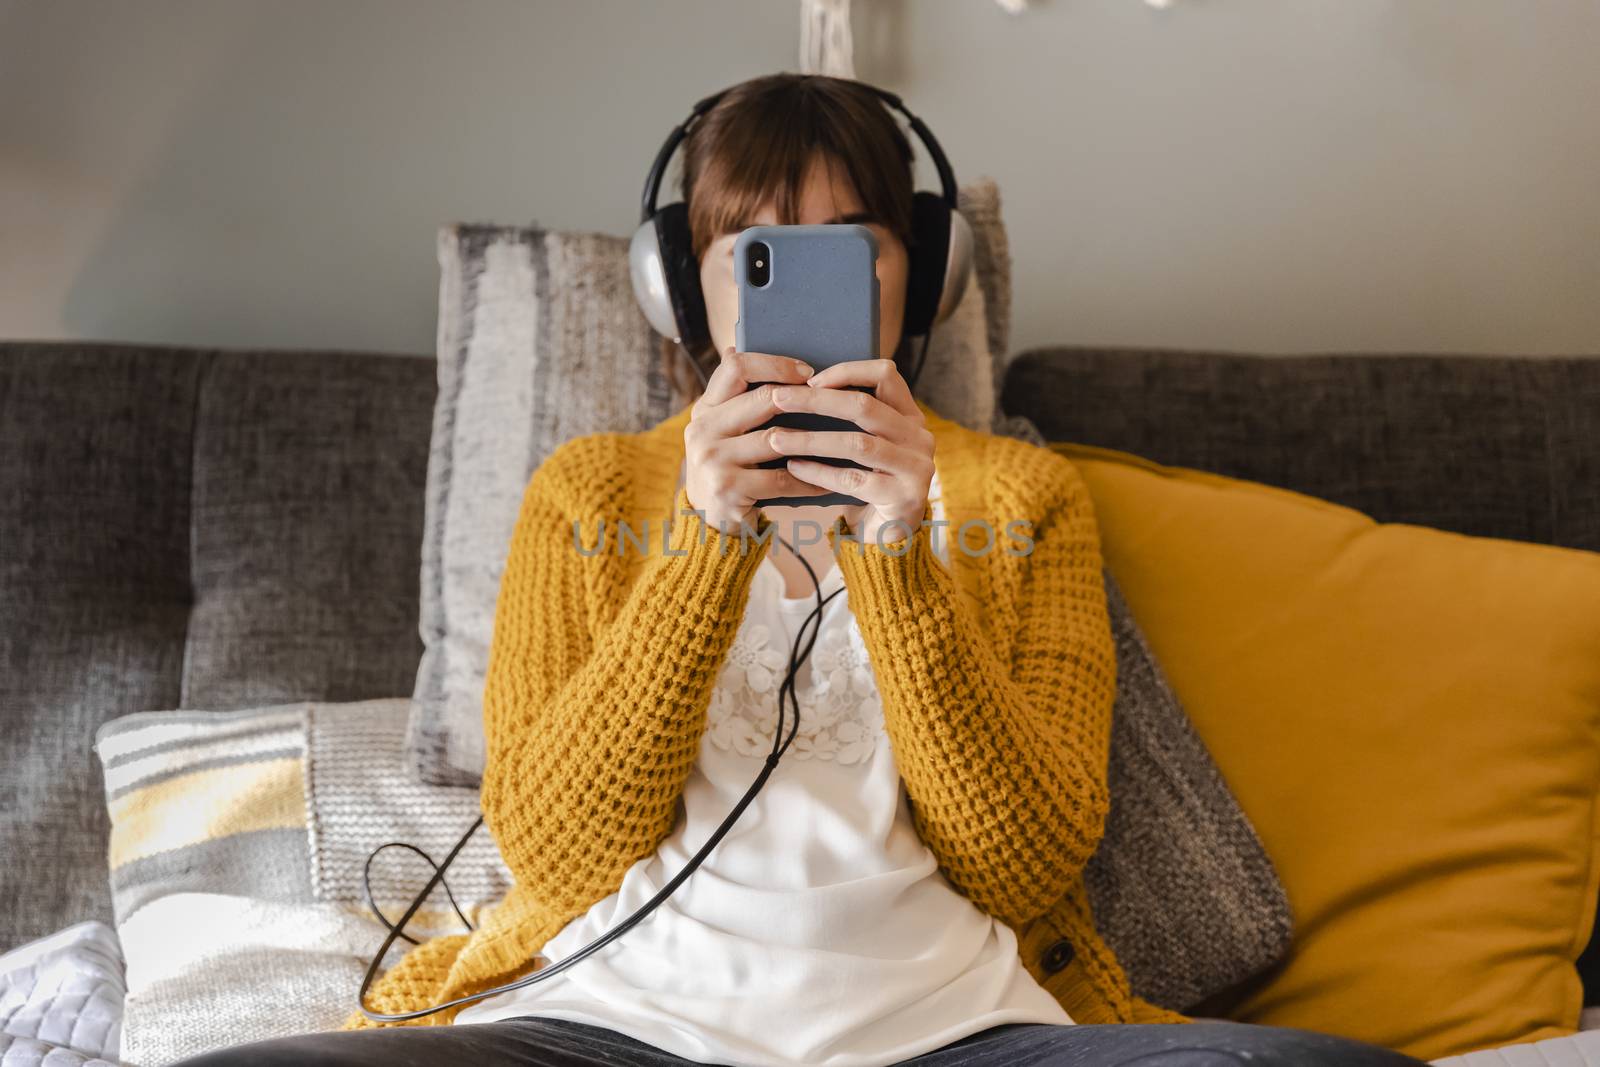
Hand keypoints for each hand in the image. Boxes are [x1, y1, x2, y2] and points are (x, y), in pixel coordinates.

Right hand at [683, 345, 829, 531]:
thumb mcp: (722, 430)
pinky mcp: (728, 489)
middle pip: (762, 399)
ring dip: (815, 440)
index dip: (775, 364)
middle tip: (836, 400)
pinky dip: (810, 479)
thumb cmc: (727, 468)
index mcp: (704, 408)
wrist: (707, 522)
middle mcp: (702, 429)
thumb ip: (734, 397)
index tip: (807, 371)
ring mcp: (713, 460)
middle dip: (805, 398)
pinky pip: (782, 479)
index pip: (736, 367)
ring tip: (843, 437)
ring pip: (776, 439)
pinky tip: (831, 480)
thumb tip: (737, 346)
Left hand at [765, 358, 934, 544]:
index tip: (808, 379)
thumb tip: (795, 388)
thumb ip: (851, 419)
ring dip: (811, 439)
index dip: (846, 371)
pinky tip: (794, 468)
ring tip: (776, 439)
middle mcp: (920, 437)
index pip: (886, 374)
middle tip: (778, 399)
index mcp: (910, 416)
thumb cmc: (868, 481)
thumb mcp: (866, 445)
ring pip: (857, 444)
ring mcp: (916, 468)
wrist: (889, 534)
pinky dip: (820, 473)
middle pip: (865, 406)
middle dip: (816, 401)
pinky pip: (853, 480)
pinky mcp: (904, 498)